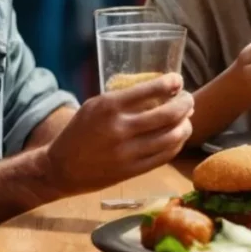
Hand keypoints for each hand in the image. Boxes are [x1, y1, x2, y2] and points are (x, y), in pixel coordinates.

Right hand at [43, 73, 193, 195]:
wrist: (61, 168)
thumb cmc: (80, 131)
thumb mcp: (96, 106)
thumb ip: (125, 99)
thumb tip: (161, 92)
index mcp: (109, 106)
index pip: (151, 89)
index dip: (172, 83)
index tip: (178, 80)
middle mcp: (121, 128)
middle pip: (168, 114)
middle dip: (185, 104)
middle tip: (189, 100)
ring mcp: (128, 152)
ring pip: (172, 136)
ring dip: (186, 125)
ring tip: (187, 119)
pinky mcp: (132, 171)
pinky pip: (165, 156)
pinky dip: (177, 144)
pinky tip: (178, 137)